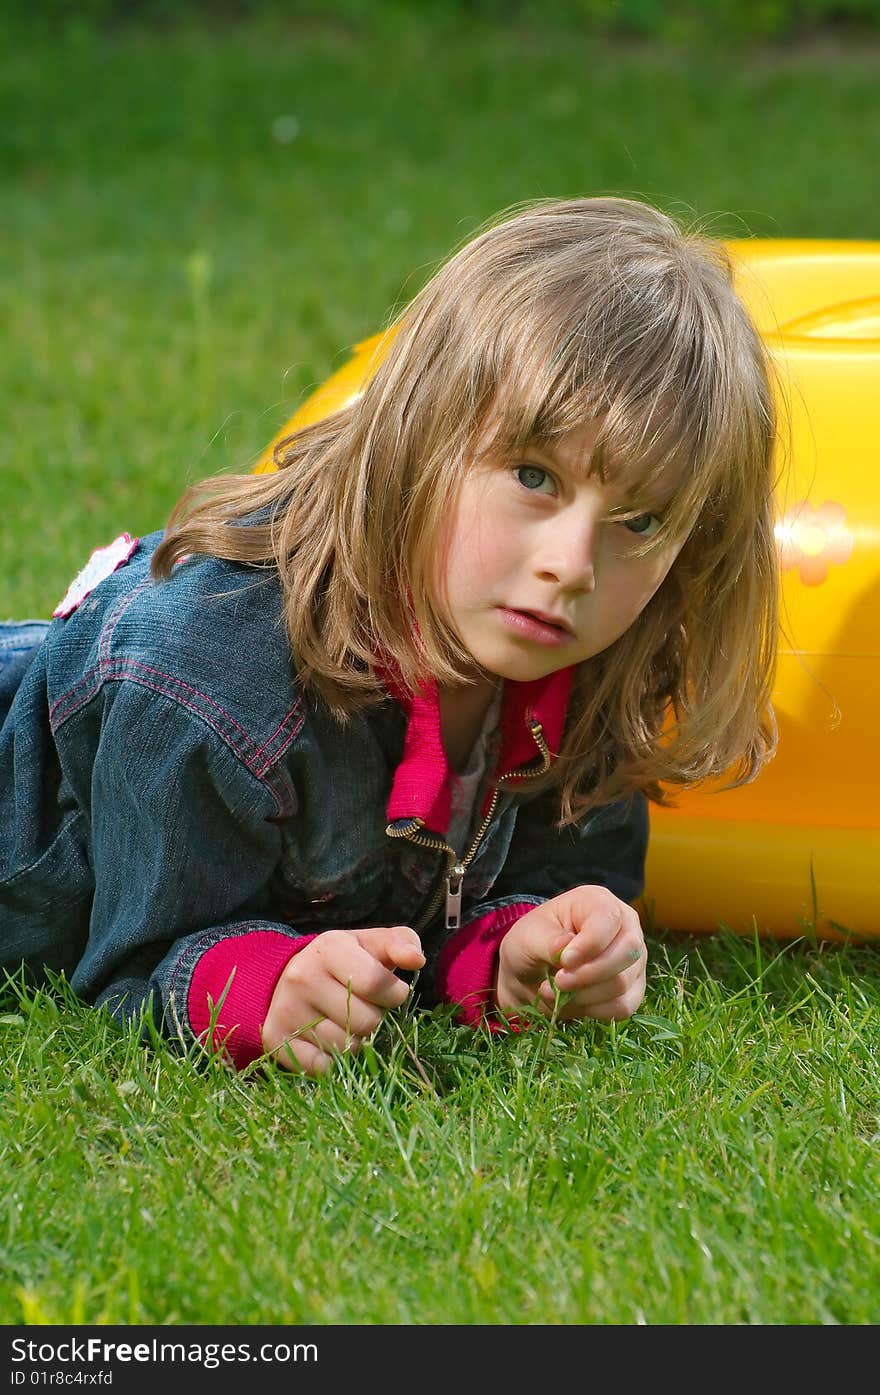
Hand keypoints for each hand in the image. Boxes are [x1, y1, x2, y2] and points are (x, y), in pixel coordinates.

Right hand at [262, 925, 424, 1075]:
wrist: (292, 976)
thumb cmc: (346, 961)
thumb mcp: (373, 944)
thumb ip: (402, 943)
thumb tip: (416, 960)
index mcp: (329, 947)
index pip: (376, 983)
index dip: (395, 994)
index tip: (392, 992)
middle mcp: (302, 976)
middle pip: (365, 1021)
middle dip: (375, 1019)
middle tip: (364, 1007)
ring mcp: (286, 1009)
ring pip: (345, 1047)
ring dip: (355, 1040)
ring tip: (345, 1021)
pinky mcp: (275, 1039)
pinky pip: (322, 1067)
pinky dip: (332, 1061)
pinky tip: (328, 1039)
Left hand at [494, 885, 645, 1022]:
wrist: (532, 973)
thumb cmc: (532, 944)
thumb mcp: (528, 936)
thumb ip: (548, 942)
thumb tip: (567, 948)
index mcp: (599, 902)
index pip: (609, 919)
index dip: (589, 945)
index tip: (563, 961)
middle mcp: (625, 926)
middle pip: (628, 952)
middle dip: (589, 974)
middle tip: (558, 982)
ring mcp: (634, 958)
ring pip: (623, 983)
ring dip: (585, 996)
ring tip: (557, 991)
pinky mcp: (634, 988)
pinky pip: (624, 1006)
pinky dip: (595, 1011)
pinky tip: (574, 1003)